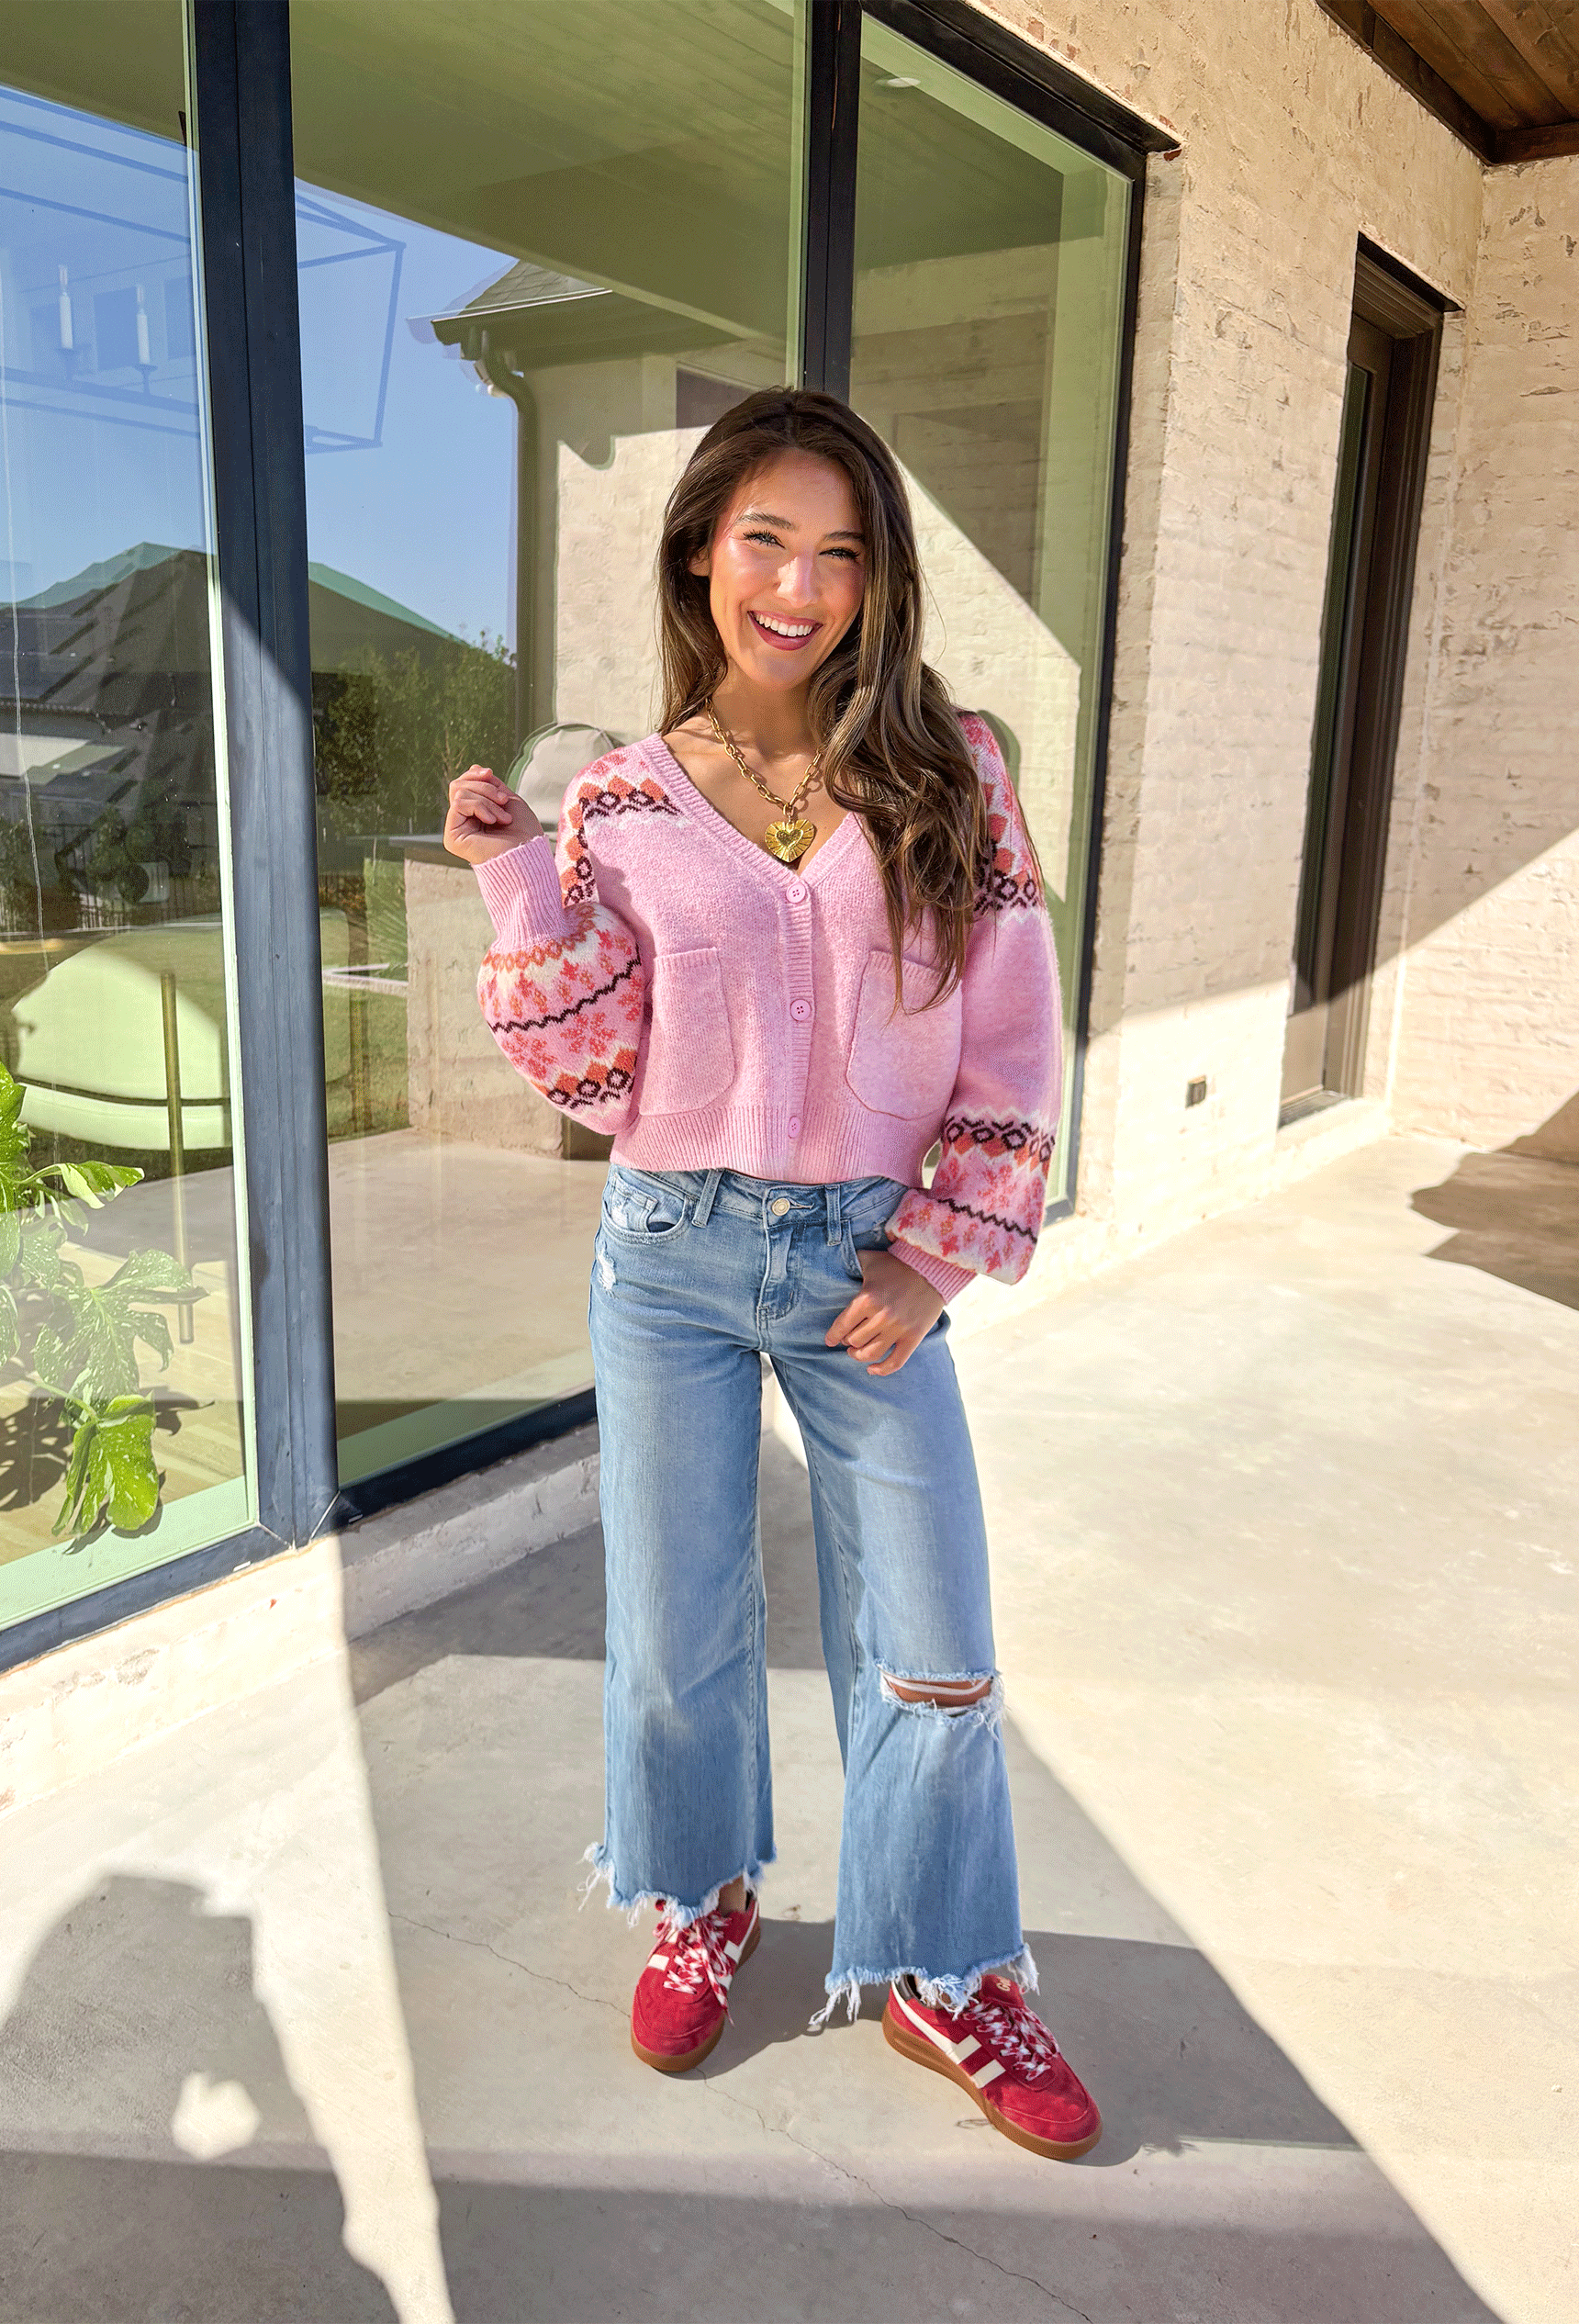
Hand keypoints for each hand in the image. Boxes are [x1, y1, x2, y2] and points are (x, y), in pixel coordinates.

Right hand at [443, 765, 543, 862]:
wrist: (528, 853)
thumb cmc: (523, 831)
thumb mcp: (506, 799)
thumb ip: (489, 785)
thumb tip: (473, 766)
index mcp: (473, 814)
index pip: (463, 784)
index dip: (475, 775)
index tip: (491, 773)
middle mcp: (462, 822)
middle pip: (458, 786)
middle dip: (483, 787)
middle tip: (503, 800)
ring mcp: (456, 829)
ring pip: (459, 793)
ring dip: (486, 800)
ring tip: (503, 817)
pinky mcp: (452, 837)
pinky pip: (459, 804)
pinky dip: (479, 807)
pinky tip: (493, 821)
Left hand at [826, 1246, 944, 1375]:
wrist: (932, 1268)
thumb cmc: (898, 1263)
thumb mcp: (871, 1259)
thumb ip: (852, 1262)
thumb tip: (837, 1263)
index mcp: (867, 1299)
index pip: (842, 1326)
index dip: (833, 1336)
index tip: (830, 1341)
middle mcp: (881, 1317)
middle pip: (854, 1340)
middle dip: (847, 1342)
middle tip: (847, 1341)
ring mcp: (898, 1329)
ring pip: (871, 1353)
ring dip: (859, 1356)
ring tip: (855, 1353)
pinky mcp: (913, 1337)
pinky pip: (895, 1361)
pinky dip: (882, 1370)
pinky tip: (872, 1370)